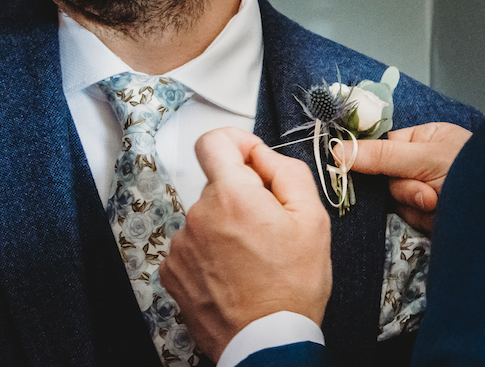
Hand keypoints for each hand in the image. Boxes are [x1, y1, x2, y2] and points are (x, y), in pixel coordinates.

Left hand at [161, 127, 331, 359]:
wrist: (266, 343)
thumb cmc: (293, 285)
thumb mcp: (313, 220)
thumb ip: (287, 173)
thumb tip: (262, 155)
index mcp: (233, 196)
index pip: (213, 141)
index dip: (236, 142)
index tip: (252, 160)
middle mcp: (198, 215)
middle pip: (219, 185)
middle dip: (244, 197)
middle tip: (271, 229)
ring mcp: (181, 245)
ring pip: (208, 217)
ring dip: (227, 227)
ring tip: (253, 260)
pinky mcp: (172, 271)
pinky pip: (193, 245)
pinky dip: (212, 252)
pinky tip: (234, 274)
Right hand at [345, 122, 471, 232]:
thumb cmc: (473, 171)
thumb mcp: (425, 158)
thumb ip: (381, 156)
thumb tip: (337, 150)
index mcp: (426, 139)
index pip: (385, 147)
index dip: (374, 159)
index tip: (353, 166)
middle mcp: (425, 163)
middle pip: (388, 178)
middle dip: (406, 188)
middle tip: (428, 190)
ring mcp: (428, 190)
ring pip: (398, 201)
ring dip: (417, 205)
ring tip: (441, 202)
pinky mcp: (432, 216)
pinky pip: (410, 218)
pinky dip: (424, 219)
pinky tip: (443, 216)